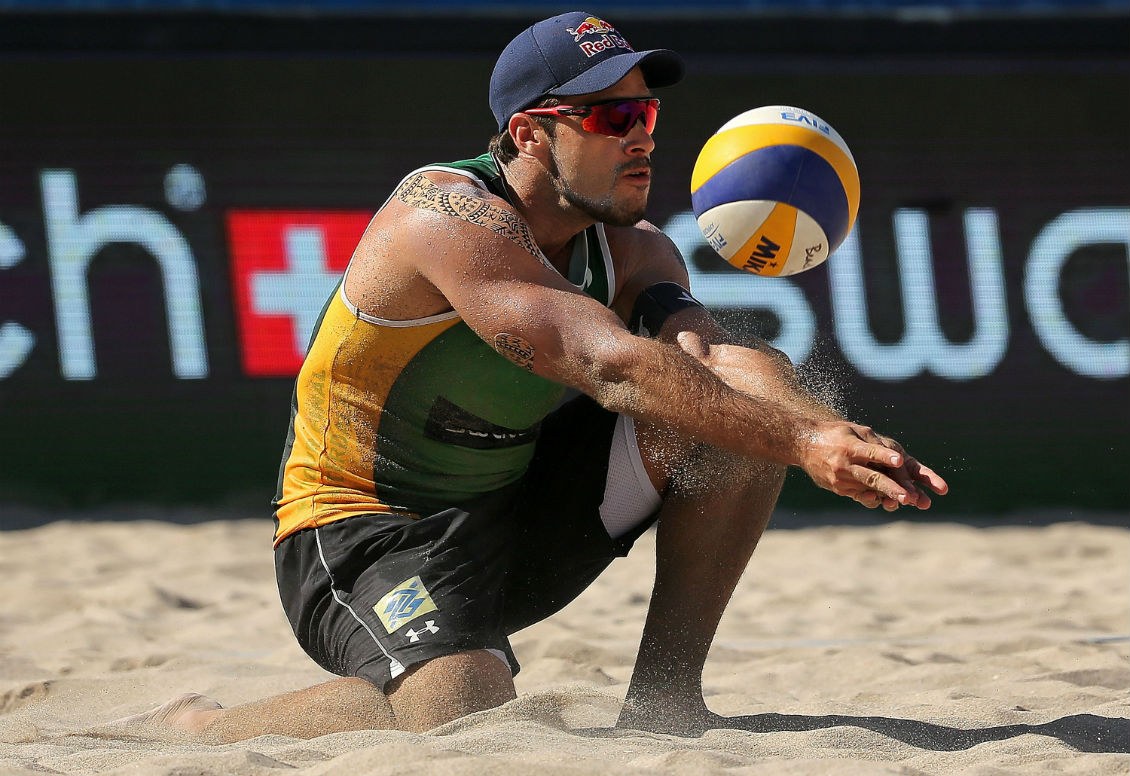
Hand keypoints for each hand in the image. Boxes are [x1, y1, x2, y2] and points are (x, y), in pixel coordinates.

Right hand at [800, 421, 948, 509]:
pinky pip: (860, 494)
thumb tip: (894, 458)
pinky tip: (889, 500)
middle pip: (872, 478)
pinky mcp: (839, 489)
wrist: (803, 446)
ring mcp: (840, 480)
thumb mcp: (853, 429)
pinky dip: (876, 496)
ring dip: (888, 496)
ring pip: (868, 490)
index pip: (870, 452)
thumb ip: (873, 441)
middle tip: (908, 498)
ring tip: (907, 502)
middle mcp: (844, 466)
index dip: (885, 456)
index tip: (900, 461)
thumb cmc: (834, 434)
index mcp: (849, 447)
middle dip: (891, 488)